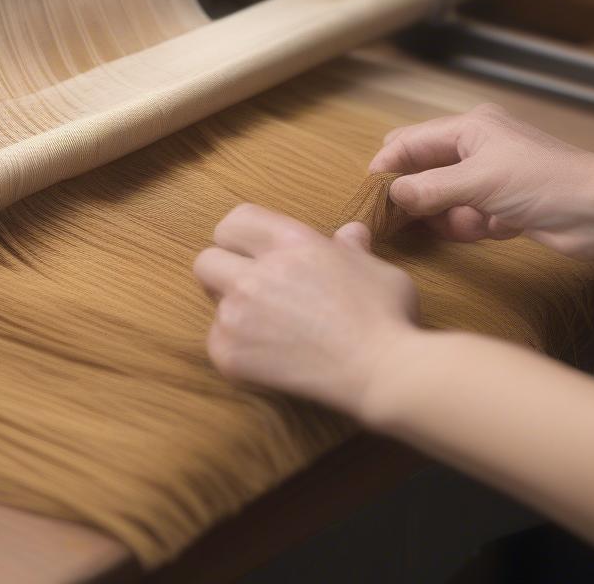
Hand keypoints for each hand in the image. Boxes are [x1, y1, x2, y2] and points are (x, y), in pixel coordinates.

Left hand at [194, 204, 420, 417]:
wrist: (381, 372)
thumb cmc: (387, 317)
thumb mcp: (375, 268)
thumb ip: (351, 248)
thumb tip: (350, 233)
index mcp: (289, 241)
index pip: (235, 220)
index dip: (241, 236)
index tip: (254, 253)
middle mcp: (256, 272)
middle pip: (206, 260)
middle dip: (225, 272)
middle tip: (253, 290)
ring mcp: (239, 312)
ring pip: (212, 302)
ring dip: (233, 310)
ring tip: (269, 326)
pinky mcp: (231, 352)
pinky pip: (215, 340)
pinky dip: (235, 347)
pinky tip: (268, 353)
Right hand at [369, 103, 593, 257]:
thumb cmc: (548, 183)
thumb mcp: (479, 182)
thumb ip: (429, 188)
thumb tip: (392, 195)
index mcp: (469, 128)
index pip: (409, 142)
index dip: (387, 166)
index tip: (371, 194)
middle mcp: (474, 148)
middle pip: (422, 172)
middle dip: (418, 196)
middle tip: (406, 218)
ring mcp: (486, 178)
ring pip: (440, 200)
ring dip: (450, 217)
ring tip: (474, 222)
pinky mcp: (498, 206)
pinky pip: (463, 218)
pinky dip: (472, 227)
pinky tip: (496, 227)